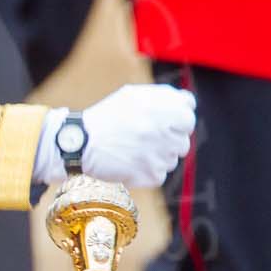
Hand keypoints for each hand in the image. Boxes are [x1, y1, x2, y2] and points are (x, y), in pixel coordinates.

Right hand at [35, 83, 195, 187]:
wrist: (81, 142)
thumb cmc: (107, 117)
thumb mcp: (134, 95)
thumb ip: (165, 97)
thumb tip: (188, 102)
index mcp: (166, 108)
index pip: (188, 116)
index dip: (173, 121)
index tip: (158, 124)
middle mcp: (167, 130)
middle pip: (182, 141)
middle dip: (166, 141)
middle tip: (141, 140)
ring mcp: (161, 154)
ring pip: (171, 160)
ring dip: (156, 157)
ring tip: (132, 151)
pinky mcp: (152, 175)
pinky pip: (158, 175)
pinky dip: (145, 171)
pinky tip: (128, 163)